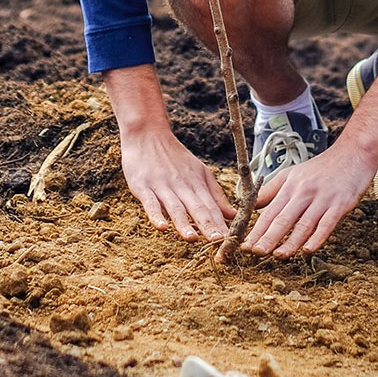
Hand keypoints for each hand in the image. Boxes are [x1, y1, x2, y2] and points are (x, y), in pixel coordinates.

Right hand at [119, 126, 235, 243]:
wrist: (148, 134)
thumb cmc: (175, 157)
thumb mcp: (200, 172)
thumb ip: (215, 195)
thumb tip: (234, 215)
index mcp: (197, 183)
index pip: (212, 207)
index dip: (221, 224)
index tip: (232, 241)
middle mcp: (182, 186)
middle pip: (197, 208)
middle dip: (208, 226)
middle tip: (218, 243)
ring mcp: (162, 186)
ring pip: (175, 207)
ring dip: (183, 223)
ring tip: (192, 238)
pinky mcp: (143, 186)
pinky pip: (150, 203)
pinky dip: (156, 215)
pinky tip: (161, 227)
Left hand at [242, 140, 376, 256]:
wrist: (352, 154)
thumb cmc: (320, 168)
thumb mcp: (292, 174)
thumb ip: (272, 190)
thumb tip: (252, 205)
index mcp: (290, 186)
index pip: (269, 211)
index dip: (256, 229)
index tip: (245, 244)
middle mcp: (304, 192)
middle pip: (283, 218)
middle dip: (268, 237)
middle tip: (255, 252)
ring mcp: (322, 198)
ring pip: (303, 224)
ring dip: (290, 242)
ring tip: (278, 255)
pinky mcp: (340, 204)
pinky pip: (327, 224)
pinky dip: (317, 238)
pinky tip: (308, 250)